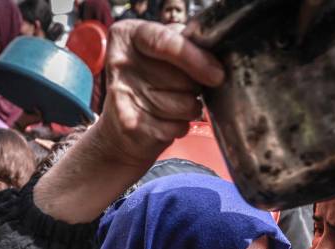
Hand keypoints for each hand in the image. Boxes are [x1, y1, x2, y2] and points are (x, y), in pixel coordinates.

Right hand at [99, 20, 223, 167]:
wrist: (118, 126)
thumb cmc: (147, 82)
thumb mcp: (161, 52)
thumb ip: (184, 46)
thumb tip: (214, 67)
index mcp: (127, 35)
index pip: (165, 42)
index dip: (195, 59)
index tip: (217, 74)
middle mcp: (120, 63)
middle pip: (182, 78)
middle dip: (194, 87)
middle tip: (182, 88)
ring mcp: (123, 96)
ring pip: (184, 105)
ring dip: (189, 109)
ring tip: (172, 105)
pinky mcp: (130, 127)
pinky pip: (176, 127)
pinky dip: (179, 127)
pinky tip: (164, 122)